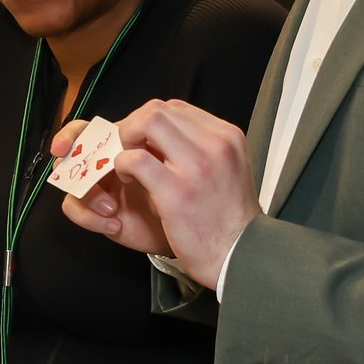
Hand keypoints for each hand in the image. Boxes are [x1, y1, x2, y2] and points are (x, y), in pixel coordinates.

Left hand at [55, 100, 257, 288]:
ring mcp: (197, 167)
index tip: (143, 141)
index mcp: (228, 137)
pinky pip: (135, 159)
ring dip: (126, 140)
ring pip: (146, 123)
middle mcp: (215, 145)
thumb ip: (200, 147)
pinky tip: (129, 179)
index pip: (177, 108)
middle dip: (133, 126)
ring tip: (129, 163)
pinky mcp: (176, 192)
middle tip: (128, 149)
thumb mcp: (225, 168)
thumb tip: (161, 134)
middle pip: (158, 110)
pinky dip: (122, 164)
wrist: (240, 254)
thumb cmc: (227, 216)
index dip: (150, 121)